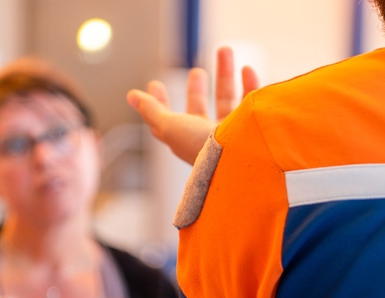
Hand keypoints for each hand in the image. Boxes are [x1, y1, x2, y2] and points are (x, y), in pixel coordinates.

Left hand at [127, 46, 259, 164]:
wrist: (242, 160)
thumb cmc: (201, 146)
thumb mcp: (171, 127)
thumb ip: (153, 111)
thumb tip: (131, 96)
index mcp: (185, 141)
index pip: (166, 121)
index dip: (158, 103)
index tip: (155, 84)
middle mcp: (207, 139)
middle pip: (199, 109)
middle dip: (196, 90)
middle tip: (196, 72)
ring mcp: (232, 134)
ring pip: (226, 100)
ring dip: (225, 75)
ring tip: (225, 50)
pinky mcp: (252, 128)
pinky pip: (250, 104)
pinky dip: (249, 85)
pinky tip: (246, 68)